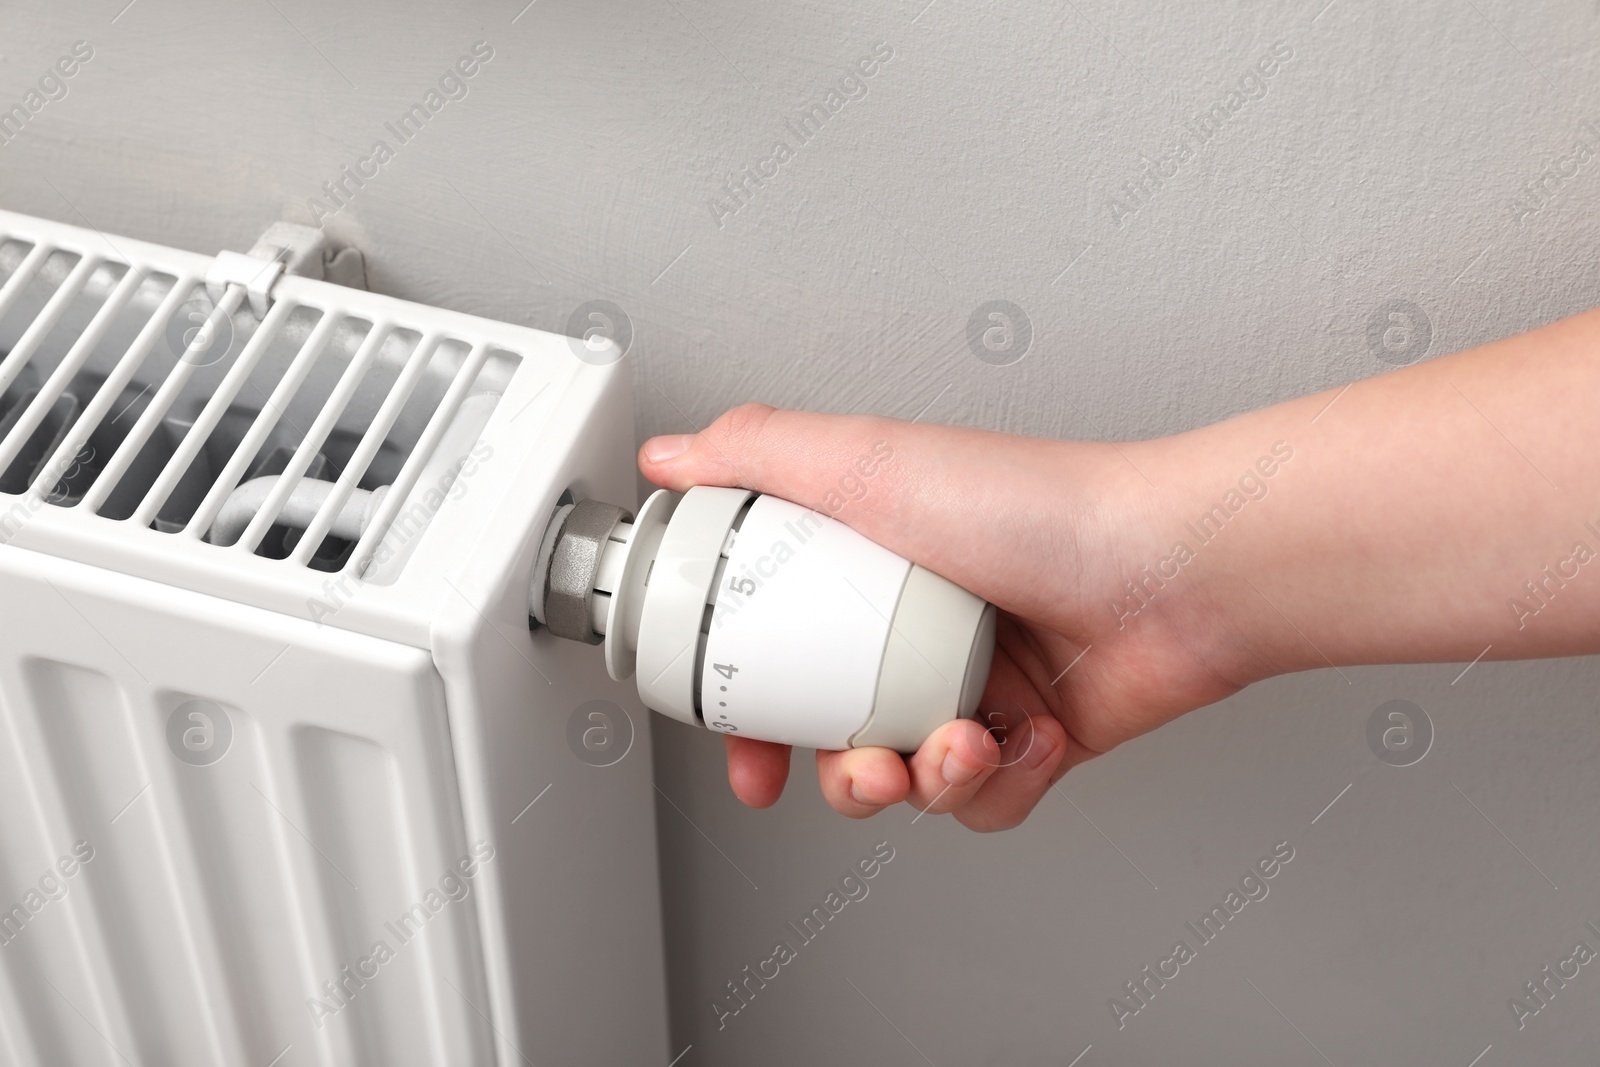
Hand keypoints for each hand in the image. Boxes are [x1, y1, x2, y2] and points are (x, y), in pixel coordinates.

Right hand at [638, 404, 1251, 829]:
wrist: (1169, 570)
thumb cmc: (1038, 508)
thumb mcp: (867, 462)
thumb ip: (757, 455)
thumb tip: (671, 456)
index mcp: (870, 568)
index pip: (780, 651)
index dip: (748, 710)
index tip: (740, 747)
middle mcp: (918, 630)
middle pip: (837, 736)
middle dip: (842, 774)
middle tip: (861, 766)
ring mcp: (977, 687)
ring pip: (909, 782)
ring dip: (924, 780)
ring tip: (956, 742)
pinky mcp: (1034, 738)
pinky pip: (984, 801)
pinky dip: (998, 782)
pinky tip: (1024, 736)